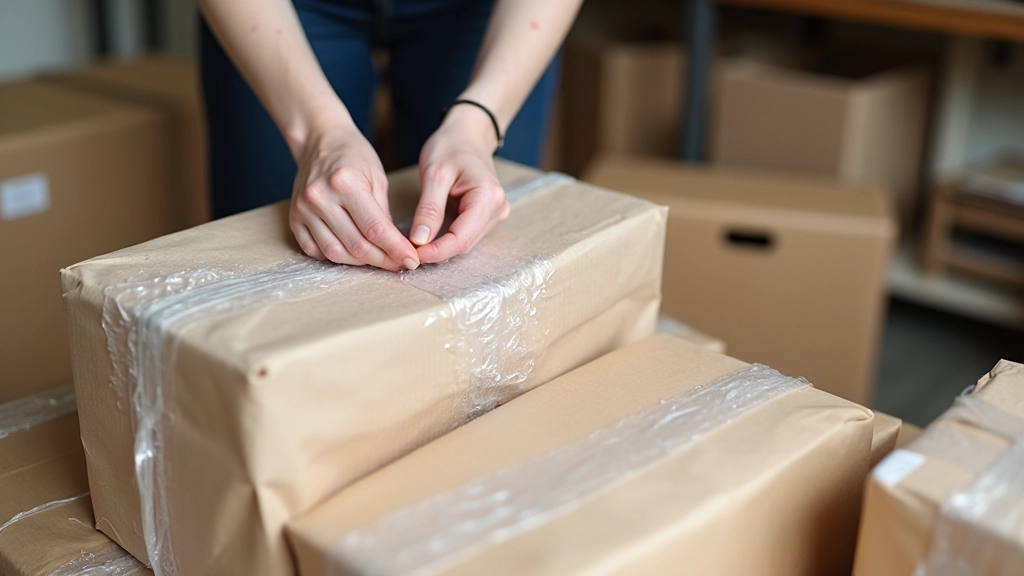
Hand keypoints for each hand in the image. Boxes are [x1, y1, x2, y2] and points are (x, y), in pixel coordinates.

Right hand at [289, 118, 419, 270]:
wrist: (319, 141)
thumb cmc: (353, 156)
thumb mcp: (378, 178)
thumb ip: (384, 214)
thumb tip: (395, 248)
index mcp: (345, 183)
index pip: (376, 229)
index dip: (396, 249)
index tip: (411, 261)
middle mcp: (320, 198)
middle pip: (356, 245)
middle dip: (382, 260)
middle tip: (398, 264)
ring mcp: (304, 209)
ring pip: (335, 253)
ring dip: (360, 263)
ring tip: (378, 259)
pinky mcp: (294, 218)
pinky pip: (315, 250)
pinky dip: (336, 257)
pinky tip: (351, 253)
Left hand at [411, 105, 510, 263]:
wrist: (467, 135)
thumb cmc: (452, 147)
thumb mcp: (435, 174)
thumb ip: (429, 209)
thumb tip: (419, 241)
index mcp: (488, 197)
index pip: (462, 238)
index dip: (436, 252)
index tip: (410, 254)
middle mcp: (498, 209)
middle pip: (464, 244)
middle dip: (436, 252)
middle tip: (405, 250)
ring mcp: (494, 214)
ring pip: (464, 244)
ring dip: (440, 248)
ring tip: (413, 244)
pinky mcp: (486, 217)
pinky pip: (464, 236)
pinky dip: (445, 240)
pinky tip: (427, 237)